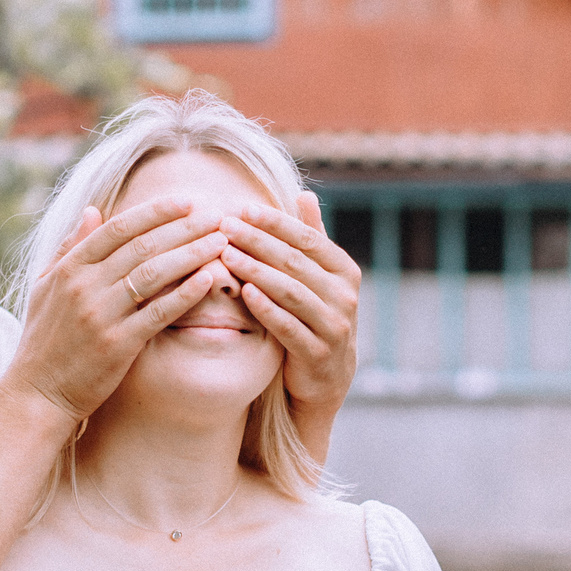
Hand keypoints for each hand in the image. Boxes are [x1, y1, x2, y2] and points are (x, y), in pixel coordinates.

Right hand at [12, 199, 233, 425]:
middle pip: (142, 246)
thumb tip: (92, 209)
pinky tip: (208, 279)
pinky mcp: (118, 345)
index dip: (155, 212)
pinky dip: (185, 294)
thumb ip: (70, 247)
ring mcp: (101, 315)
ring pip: (154, 273)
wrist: (37, 393)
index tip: (186, 201)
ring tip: (221, 242)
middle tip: (217, 216)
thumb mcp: (46, 287)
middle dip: (184, 227)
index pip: (118, 228)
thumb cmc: (44, 340)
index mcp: (70, 268)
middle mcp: (84, 286)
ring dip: (192, 254)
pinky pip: (158, 313)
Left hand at [219, 191, 359, 415]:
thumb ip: (312, 239)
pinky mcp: (318, 354)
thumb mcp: (318, 277)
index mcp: (344, 270)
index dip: (274, 222)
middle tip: (224, 227)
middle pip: (295, 262)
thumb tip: (304, 194)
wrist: (327, 376)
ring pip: (291, 292)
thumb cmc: (315, 316)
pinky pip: (288, 327)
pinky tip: (243, 292)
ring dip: (256, 271)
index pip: (306, 238)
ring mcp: (334, 326)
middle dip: (257, 241)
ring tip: (226, 255)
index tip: (241, 208)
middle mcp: (345, 296)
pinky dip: (266, 309)